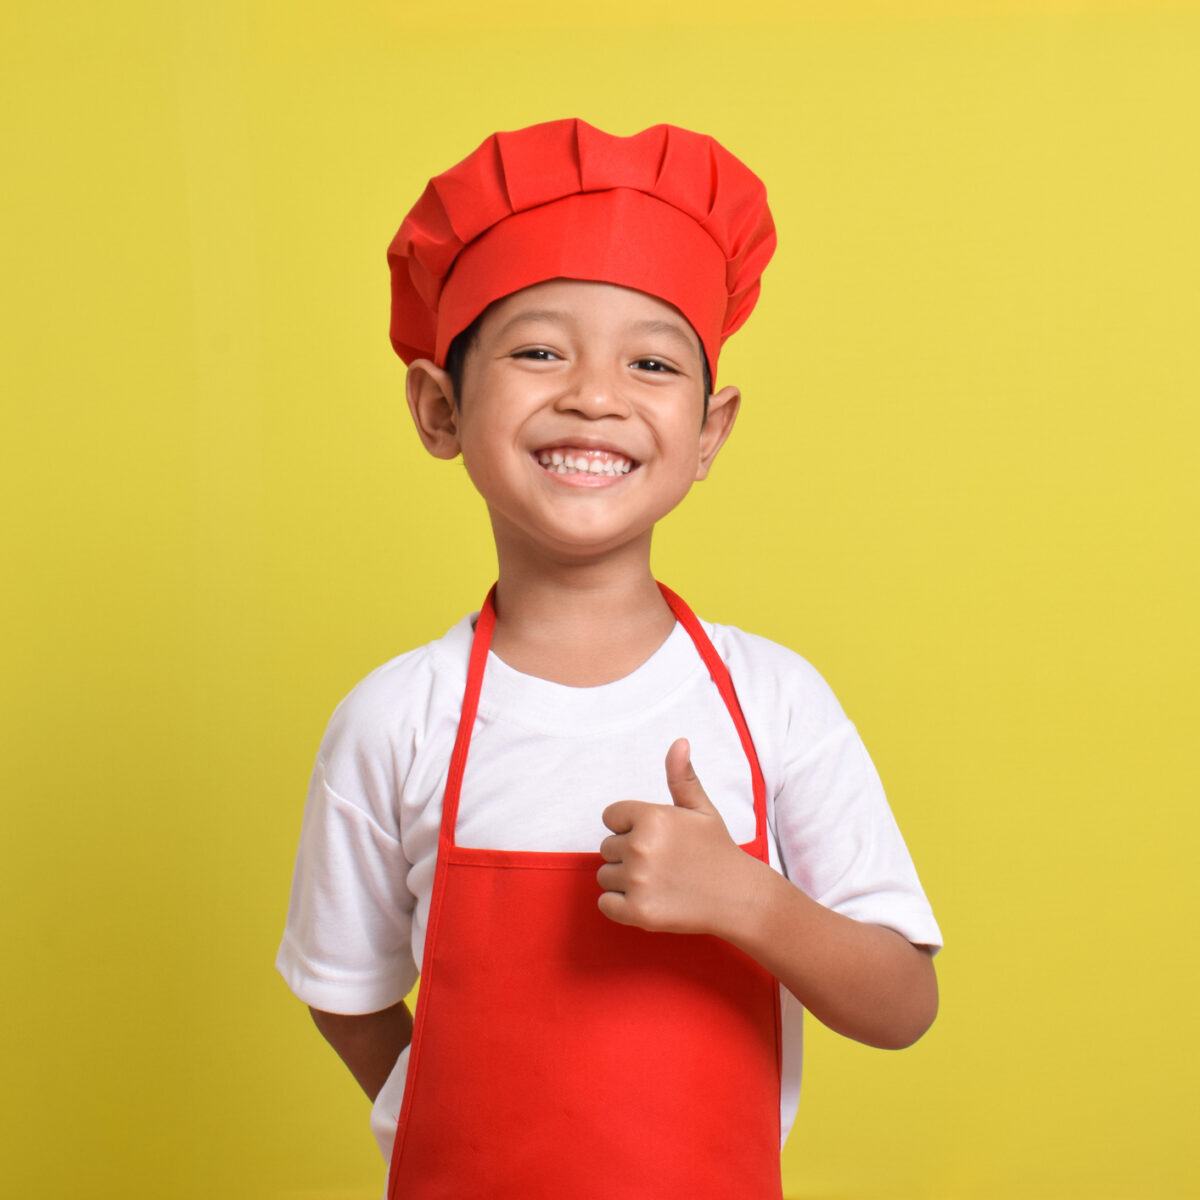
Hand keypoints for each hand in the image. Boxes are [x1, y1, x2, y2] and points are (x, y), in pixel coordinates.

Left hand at [596, 738, 752, 934]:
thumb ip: (682, 776)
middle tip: (662, 862)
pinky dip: (620, 906)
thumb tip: (679, 742)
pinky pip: (606, 904)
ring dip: (624, 881)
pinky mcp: (638, 912)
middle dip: (628, 854)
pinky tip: (649, 899)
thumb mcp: (702, 808)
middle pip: (607, 848)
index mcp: (652, 816)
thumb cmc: (717, 850)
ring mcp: (638, 881)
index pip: (610, 817)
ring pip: (605, 876)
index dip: (630, 827)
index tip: (657, 838)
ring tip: (659, 881)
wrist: (738, 897)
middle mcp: (641, 847)